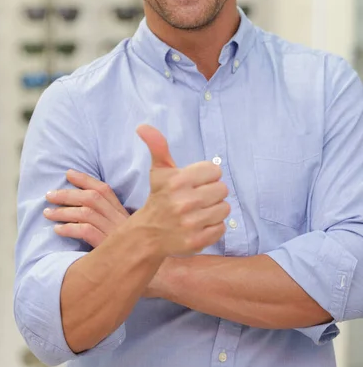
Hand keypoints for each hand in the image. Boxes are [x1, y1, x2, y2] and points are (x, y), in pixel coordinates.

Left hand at [43, 170, 129, 247]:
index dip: (86, 179)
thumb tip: (86, 212)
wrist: (151, 273)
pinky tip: (57, 230)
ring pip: (86, 213)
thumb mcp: (126, 232)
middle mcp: (119, 219)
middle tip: (49, 194)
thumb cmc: (134, 254)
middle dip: (68, 193)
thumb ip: (110, 220)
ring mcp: (114, 232)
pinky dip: (69, 229)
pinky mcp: (108, 246)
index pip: (104, 189)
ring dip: (64, 211)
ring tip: (48, 213)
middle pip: (91, 198)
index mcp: (123, 213)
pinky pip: (86, 232)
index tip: (68, 174)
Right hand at [135, 124, 229, 257]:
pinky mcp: (197, 241)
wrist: (149, 234)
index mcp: (177, 181)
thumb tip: (142, 126)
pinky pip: (222, 227)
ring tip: (199, 211)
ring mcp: (191, 223)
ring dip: (214, 209)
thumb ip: (157, 146)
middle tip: (197, 198)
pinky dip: (213, 226)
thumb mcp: (159, 171)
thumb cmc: (159, 197)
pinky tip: (200, 224)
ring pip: (224, 208)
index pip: (215, 170)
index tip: (195, 182)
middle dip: (211, 192)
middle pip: (222, 189)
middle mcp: (185, 202)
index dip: (206, 175)